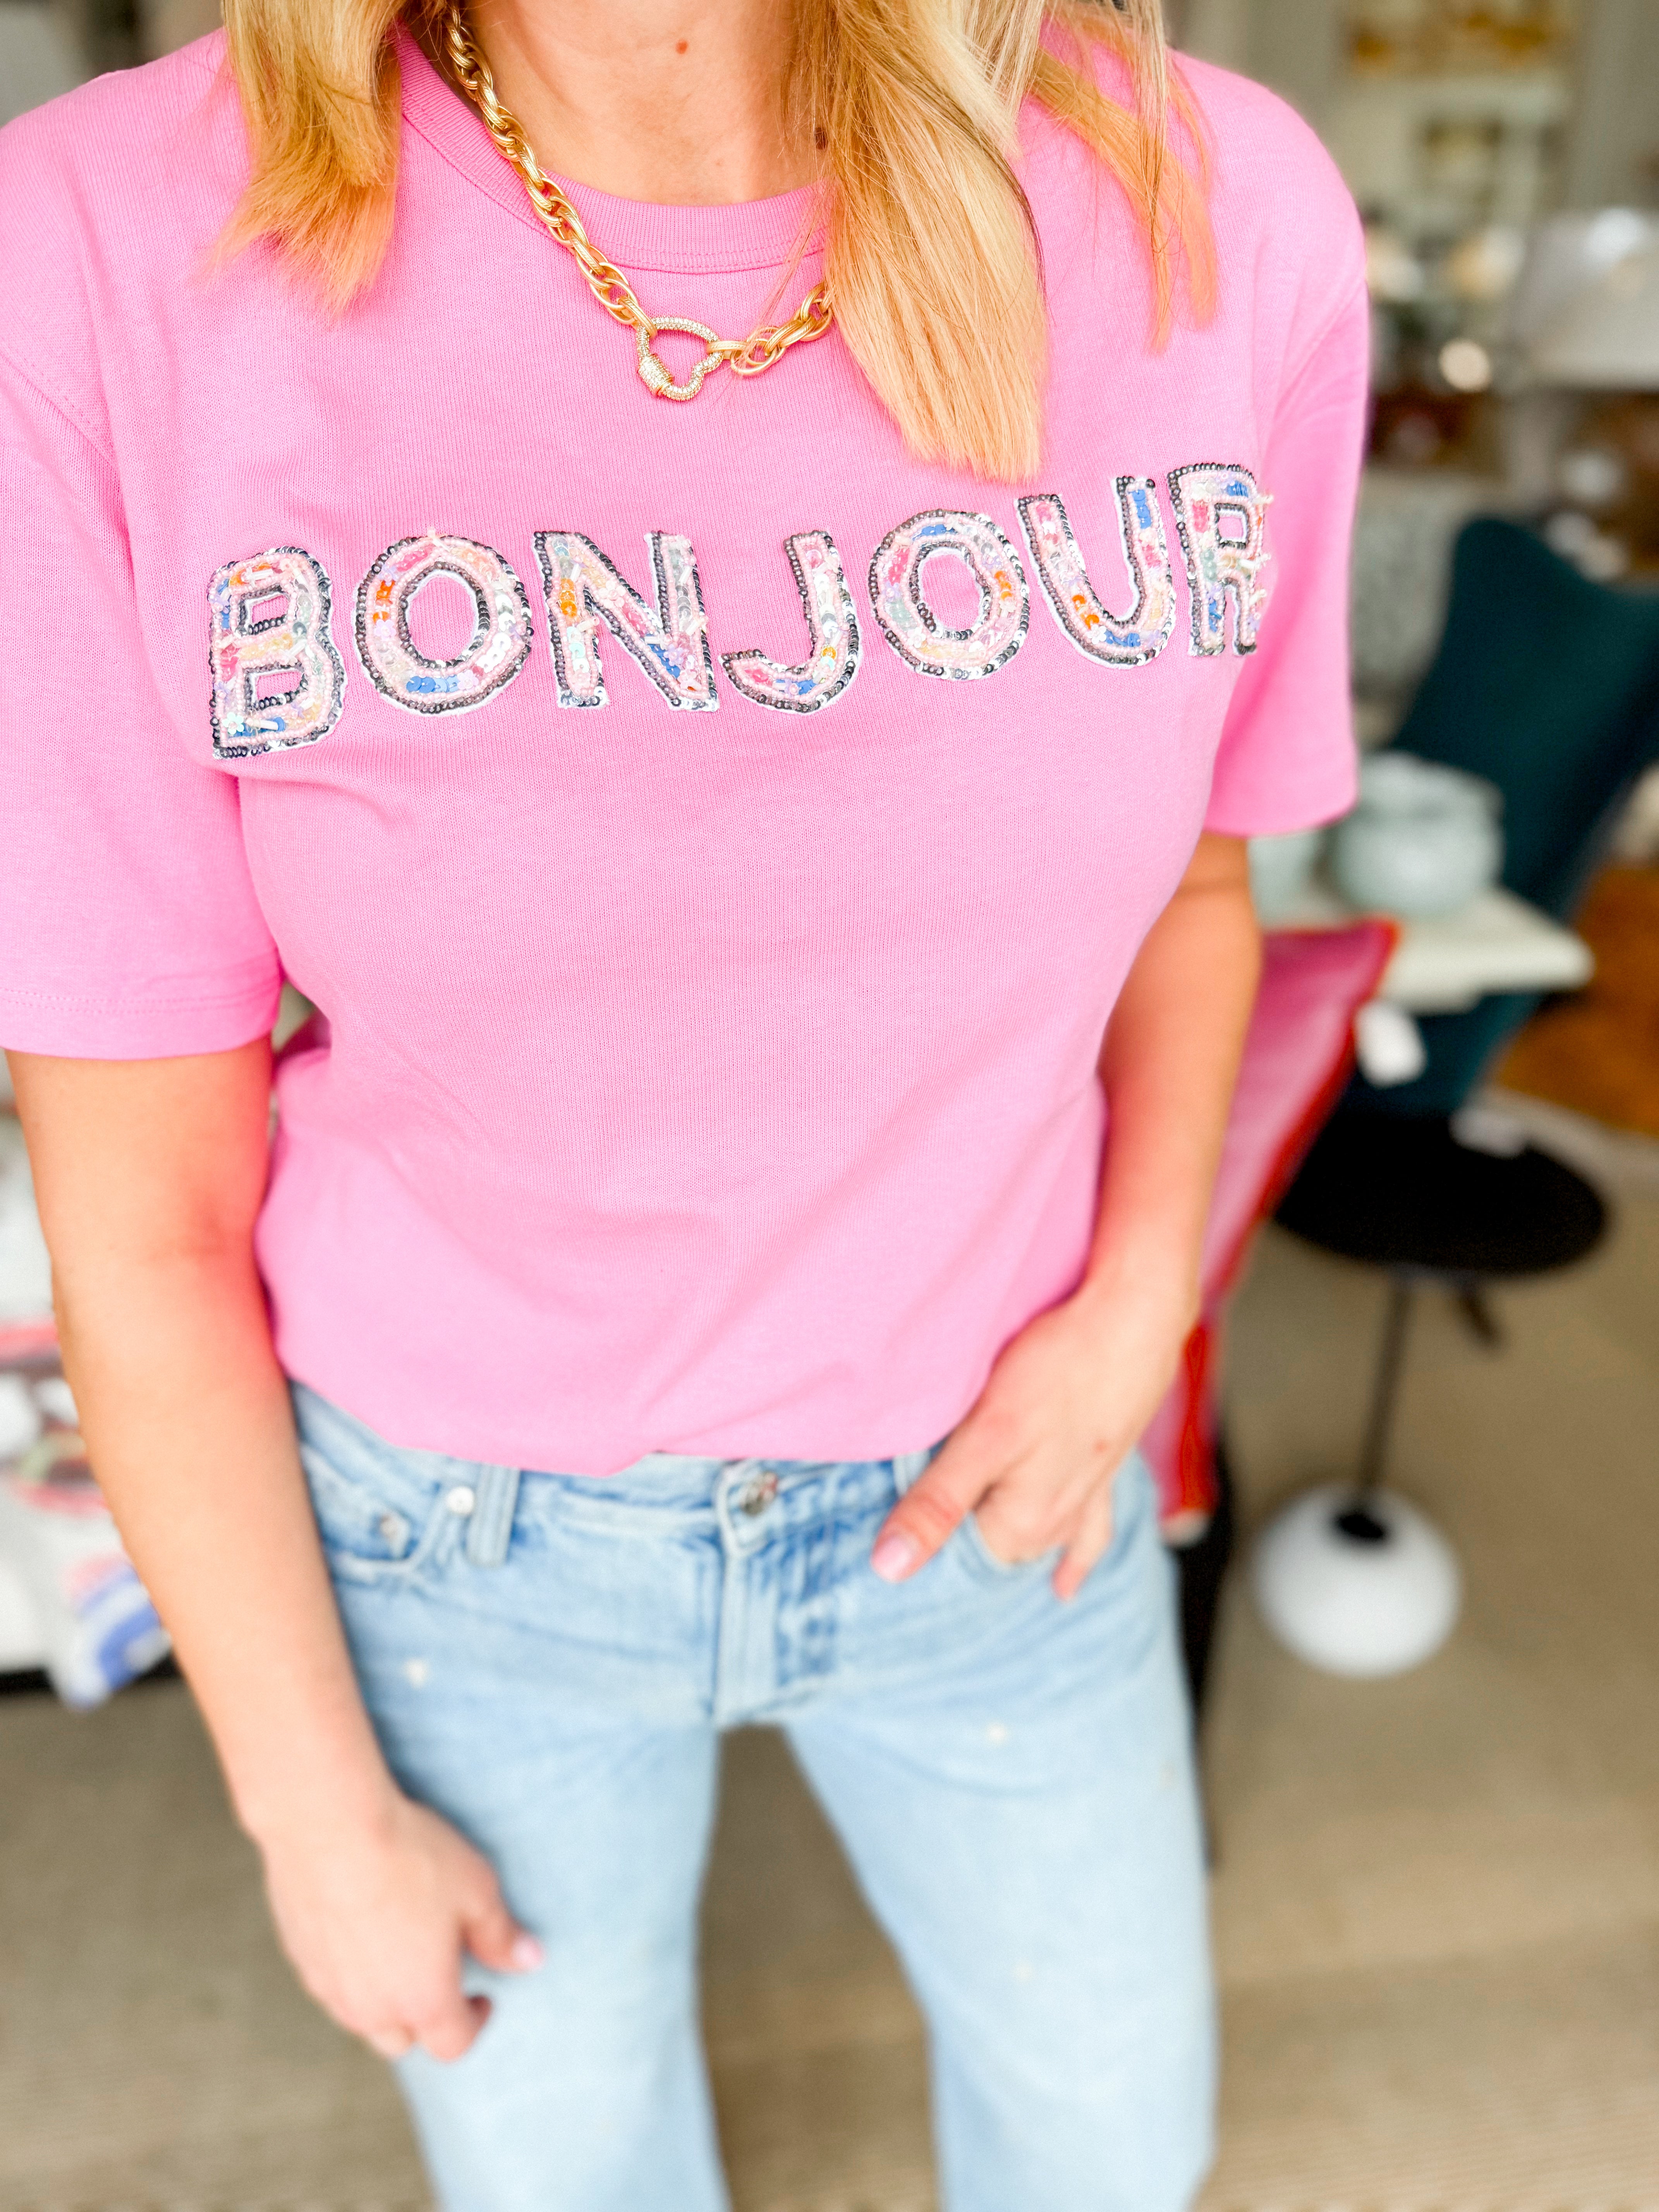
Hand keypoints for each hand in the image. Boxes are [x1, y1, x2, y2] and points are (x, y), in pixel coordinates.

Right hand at [259, 1788, 542, 2062]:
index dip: (476, 2023)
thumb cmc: (411, 1857)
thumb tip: (531, 1960)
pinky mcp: (300, 1957)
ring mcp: (329, 1987)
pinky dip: (351, 1972)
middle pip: (403, 2040)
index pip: (453, 2044)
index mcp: (422, 2000)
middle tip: (441, 1976)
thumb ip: (502, 1934)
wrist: (329, 1825)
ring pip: (361, 2016)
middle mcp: (371, 2008)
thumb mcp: (476, 1891)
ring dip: (385, 1998)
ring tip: (402, 1951)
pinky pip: (330, 1983)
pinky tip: (360, 1929)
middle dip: (426, 2019)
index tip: (484, 1995)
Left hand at [870, 1266, 1195, 1600]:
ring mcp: (1084, 1498)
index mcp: (1023, 1524)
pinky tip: (1063, 1587)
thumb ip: (937, 1503)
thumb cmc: (1058, 1370)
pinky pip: (1087, 1534)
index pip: (955, 1560)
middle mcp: (1056, 1523)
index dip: (918, 1544)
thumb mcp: (984, 1435)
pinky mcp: (1104, 1470)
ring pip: (1034, 1541)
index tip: (885, 1535)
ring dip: (1002, 1545)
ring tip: (968, 1561)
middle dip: (957, 1543)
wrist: (1134, 1322)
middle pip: (993, 1549)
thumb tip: (889, 1568)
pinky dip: (1072, 1561)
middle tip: (912, 1536)